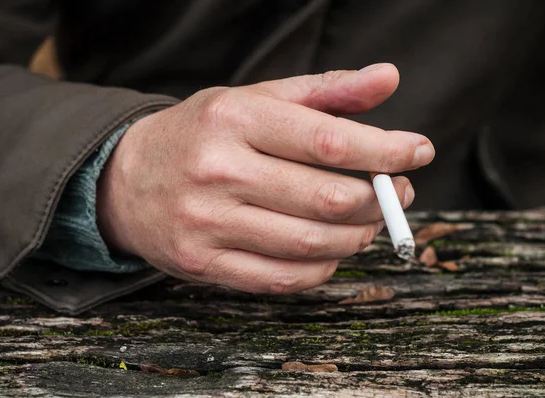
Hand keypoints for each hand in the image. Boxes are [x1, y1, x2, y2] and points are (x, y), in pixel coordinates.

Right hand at [97, 63, 434, 293]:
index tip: (418, 152)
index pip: (328, 139)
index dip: (385, 150)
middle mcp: (218, 171)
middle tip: (395, 190)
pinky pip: (284, 278)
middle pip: (328, 198)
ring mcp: (208, 223)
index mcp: (234, 119)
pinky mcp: (204, 264)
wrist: (126, 180)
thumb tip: (388, 79)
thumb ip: (323, 91)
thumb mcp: (252, 99)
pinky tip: (332, 248)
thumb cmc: (200, 135)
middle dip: (380, 199)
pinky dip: (323, 267)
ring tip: (368, 219)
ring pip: (312, 243)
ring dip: (358, 235)